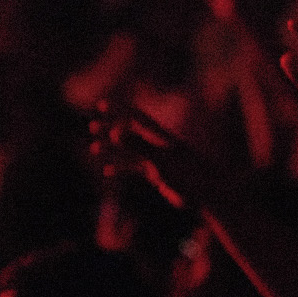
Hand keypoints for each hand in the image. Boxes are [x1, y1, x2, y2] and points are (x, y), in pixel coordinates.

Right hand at [88, 101, 224, 209]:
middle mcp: (156, 146)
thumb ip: (137, 145)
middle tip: (91, 125)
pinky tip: (108, 171)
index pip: (135, 118)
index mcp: (159, 137)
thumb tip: (115, 132)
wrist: (206, 192)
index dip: (119, 110)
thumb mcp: (159, 159)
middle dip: (109, 129)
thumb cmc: (187, 174)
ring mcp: (156, 160)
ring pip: (128, 152)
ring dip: (111, 150)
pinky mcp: (157, 175)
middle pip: (129, 133)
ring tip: (93, 148)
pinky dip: (120, 168)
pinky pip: (133, 169)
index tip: (102, 104)